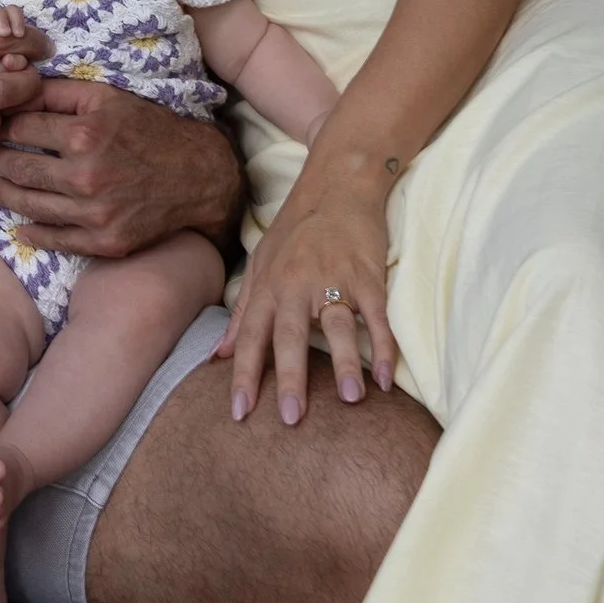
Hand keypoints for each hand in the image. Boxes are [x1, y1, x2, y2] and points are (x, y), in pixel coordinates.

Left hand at [0, 79, 241, 256]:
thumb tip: (14, 82)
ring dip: (2, 194)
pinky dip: (32, 233)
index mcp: (84, 134)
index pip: (20, 128)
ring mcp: (95, 213)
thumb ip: (57, 91)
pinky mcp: (105, 241)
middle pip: (19, 168)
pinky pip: (56, 240)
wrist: (197, 175)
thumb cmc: (148, 128)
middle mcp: (86, 176)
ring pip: (29, 205)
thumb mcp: (106, 96)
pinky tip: (17, 225)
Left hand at [215, 178, 397, 425]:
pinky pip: (377, 316)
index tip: (239, 412)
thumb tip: (218, 354)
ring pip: (337, 326)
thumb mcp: (260, 264)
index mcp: (268, 285)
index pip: (250, 336)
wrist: (338, 184)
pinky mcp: (368, 275)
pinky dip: (384, 347)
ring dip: (343, 363)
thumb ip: (243, 311)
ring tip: (349, 400)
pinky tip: (386, 379)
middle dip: (289, 377)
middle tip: (290, 418)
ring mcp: (334, 279)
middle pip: (290, 335)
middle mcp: (297, 284)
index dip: (243, 374)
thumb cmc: (296, 230)